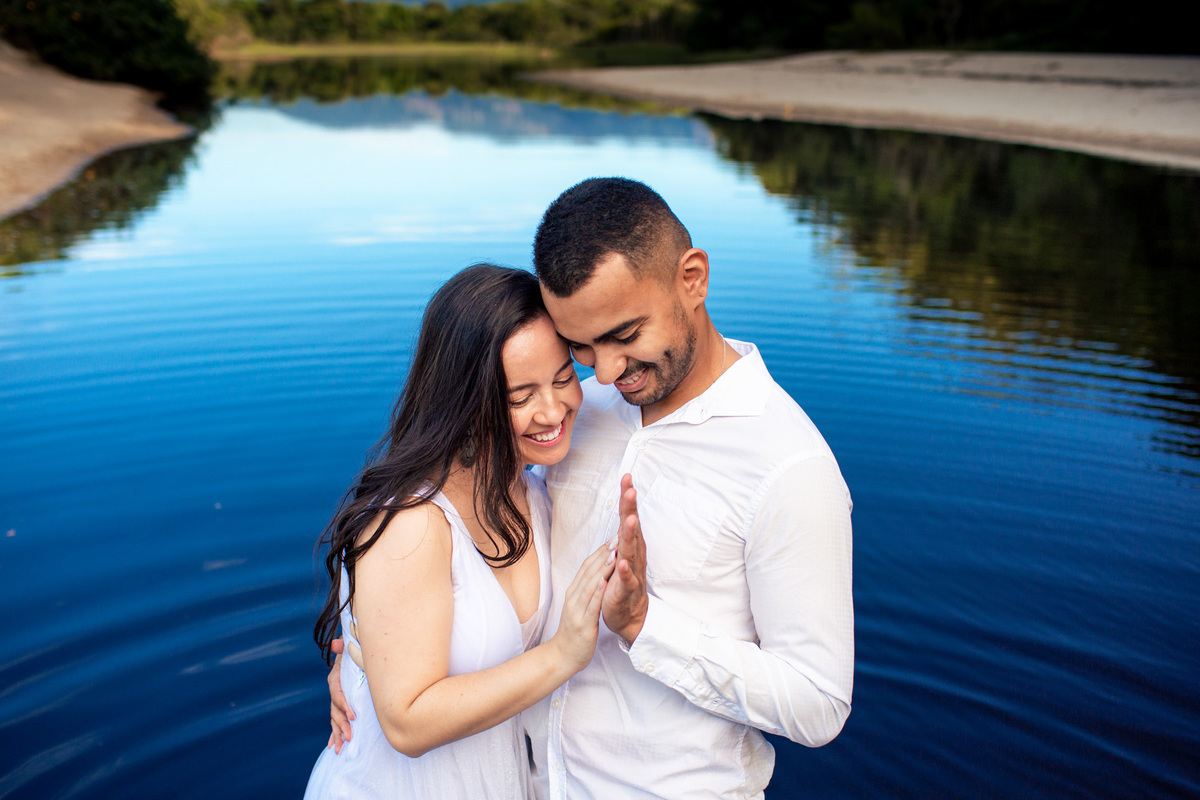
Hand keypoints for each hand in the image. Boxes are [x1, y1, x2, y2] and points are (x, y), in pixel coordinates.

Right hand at [327, 638, 355, 753]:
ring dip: (337, 733)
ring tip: (341, 748)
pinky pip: (336, 721)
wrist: (355, 653)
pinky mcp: (342, 706)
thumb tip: (337, 643)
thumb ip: (344, 647)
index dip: (344, 706)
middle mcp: (335, 691)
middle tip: (350, 737)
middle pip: (335, 710)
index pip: (338, 694)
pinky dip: (334, 734)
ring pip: (335, 719)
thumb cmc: (355, 651)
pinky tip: (333, 746)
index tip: (353, 716)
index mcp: (336, 678)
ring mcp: (337, 700)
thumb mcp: (351, 648)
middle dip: (342, 725)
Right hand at [548, 541, 614, 670]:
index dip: (600, 550)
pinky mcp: (583, 625)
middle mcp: (573, 597)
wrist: (563, 656)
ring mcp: (577, 610)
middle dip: (604, 553)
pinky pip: (591, 606)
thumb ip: (587, 588)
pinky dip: (598, 593)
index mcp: (573, 592)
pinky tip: (606, 582)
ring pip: (590, 585)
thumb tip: (598, 570)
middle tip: (617, 537)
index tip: (612, 536)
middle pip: (588, 571)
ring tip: (614, 553)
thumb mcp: (580, 605)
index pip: (587, 566)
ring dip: (602, 568)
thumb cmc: (575, 630)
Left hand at [602, 474, 648, 644]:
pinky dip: (623, 571)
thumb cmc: (623, 583)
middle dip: (631, 508)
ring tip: (630, 519)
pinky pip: (625, 580)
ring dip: (630, 535)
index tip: (626, 477)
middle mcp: (634, 555)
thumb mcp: (621, 553)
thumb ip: (623, 534)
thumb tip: (626, 510)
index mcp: (630, 545)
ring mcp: (631, 573)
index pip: (628, 517)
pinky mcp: (626, 591)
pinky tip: (621, 562)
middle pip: (632, 528)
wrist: (629, 616)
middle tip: (631, 489)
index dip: (627, 498)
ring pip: (631, 551)